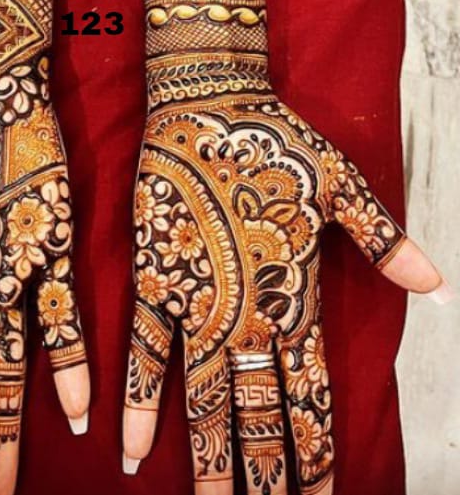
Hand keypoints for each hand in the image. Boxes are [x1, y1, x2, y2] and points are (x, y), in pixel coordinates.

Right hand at [122, 88, 446, 493]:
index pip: (310, 399)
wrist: (206, 102)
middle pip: (261, 416)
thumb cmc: (276, 139)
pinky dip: (138, 403)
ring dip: (213, 461)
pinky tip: (129, 451)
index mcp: (295, 297)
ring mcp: (198, 302)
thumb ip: (385, 242)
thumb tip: (438, 286)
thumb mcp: (342, 185)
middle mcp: (248, 314)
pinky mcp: (156, 279)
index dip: (316, 457)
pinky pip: (145, 353)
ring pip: (206, 401)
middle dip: (266, 478)